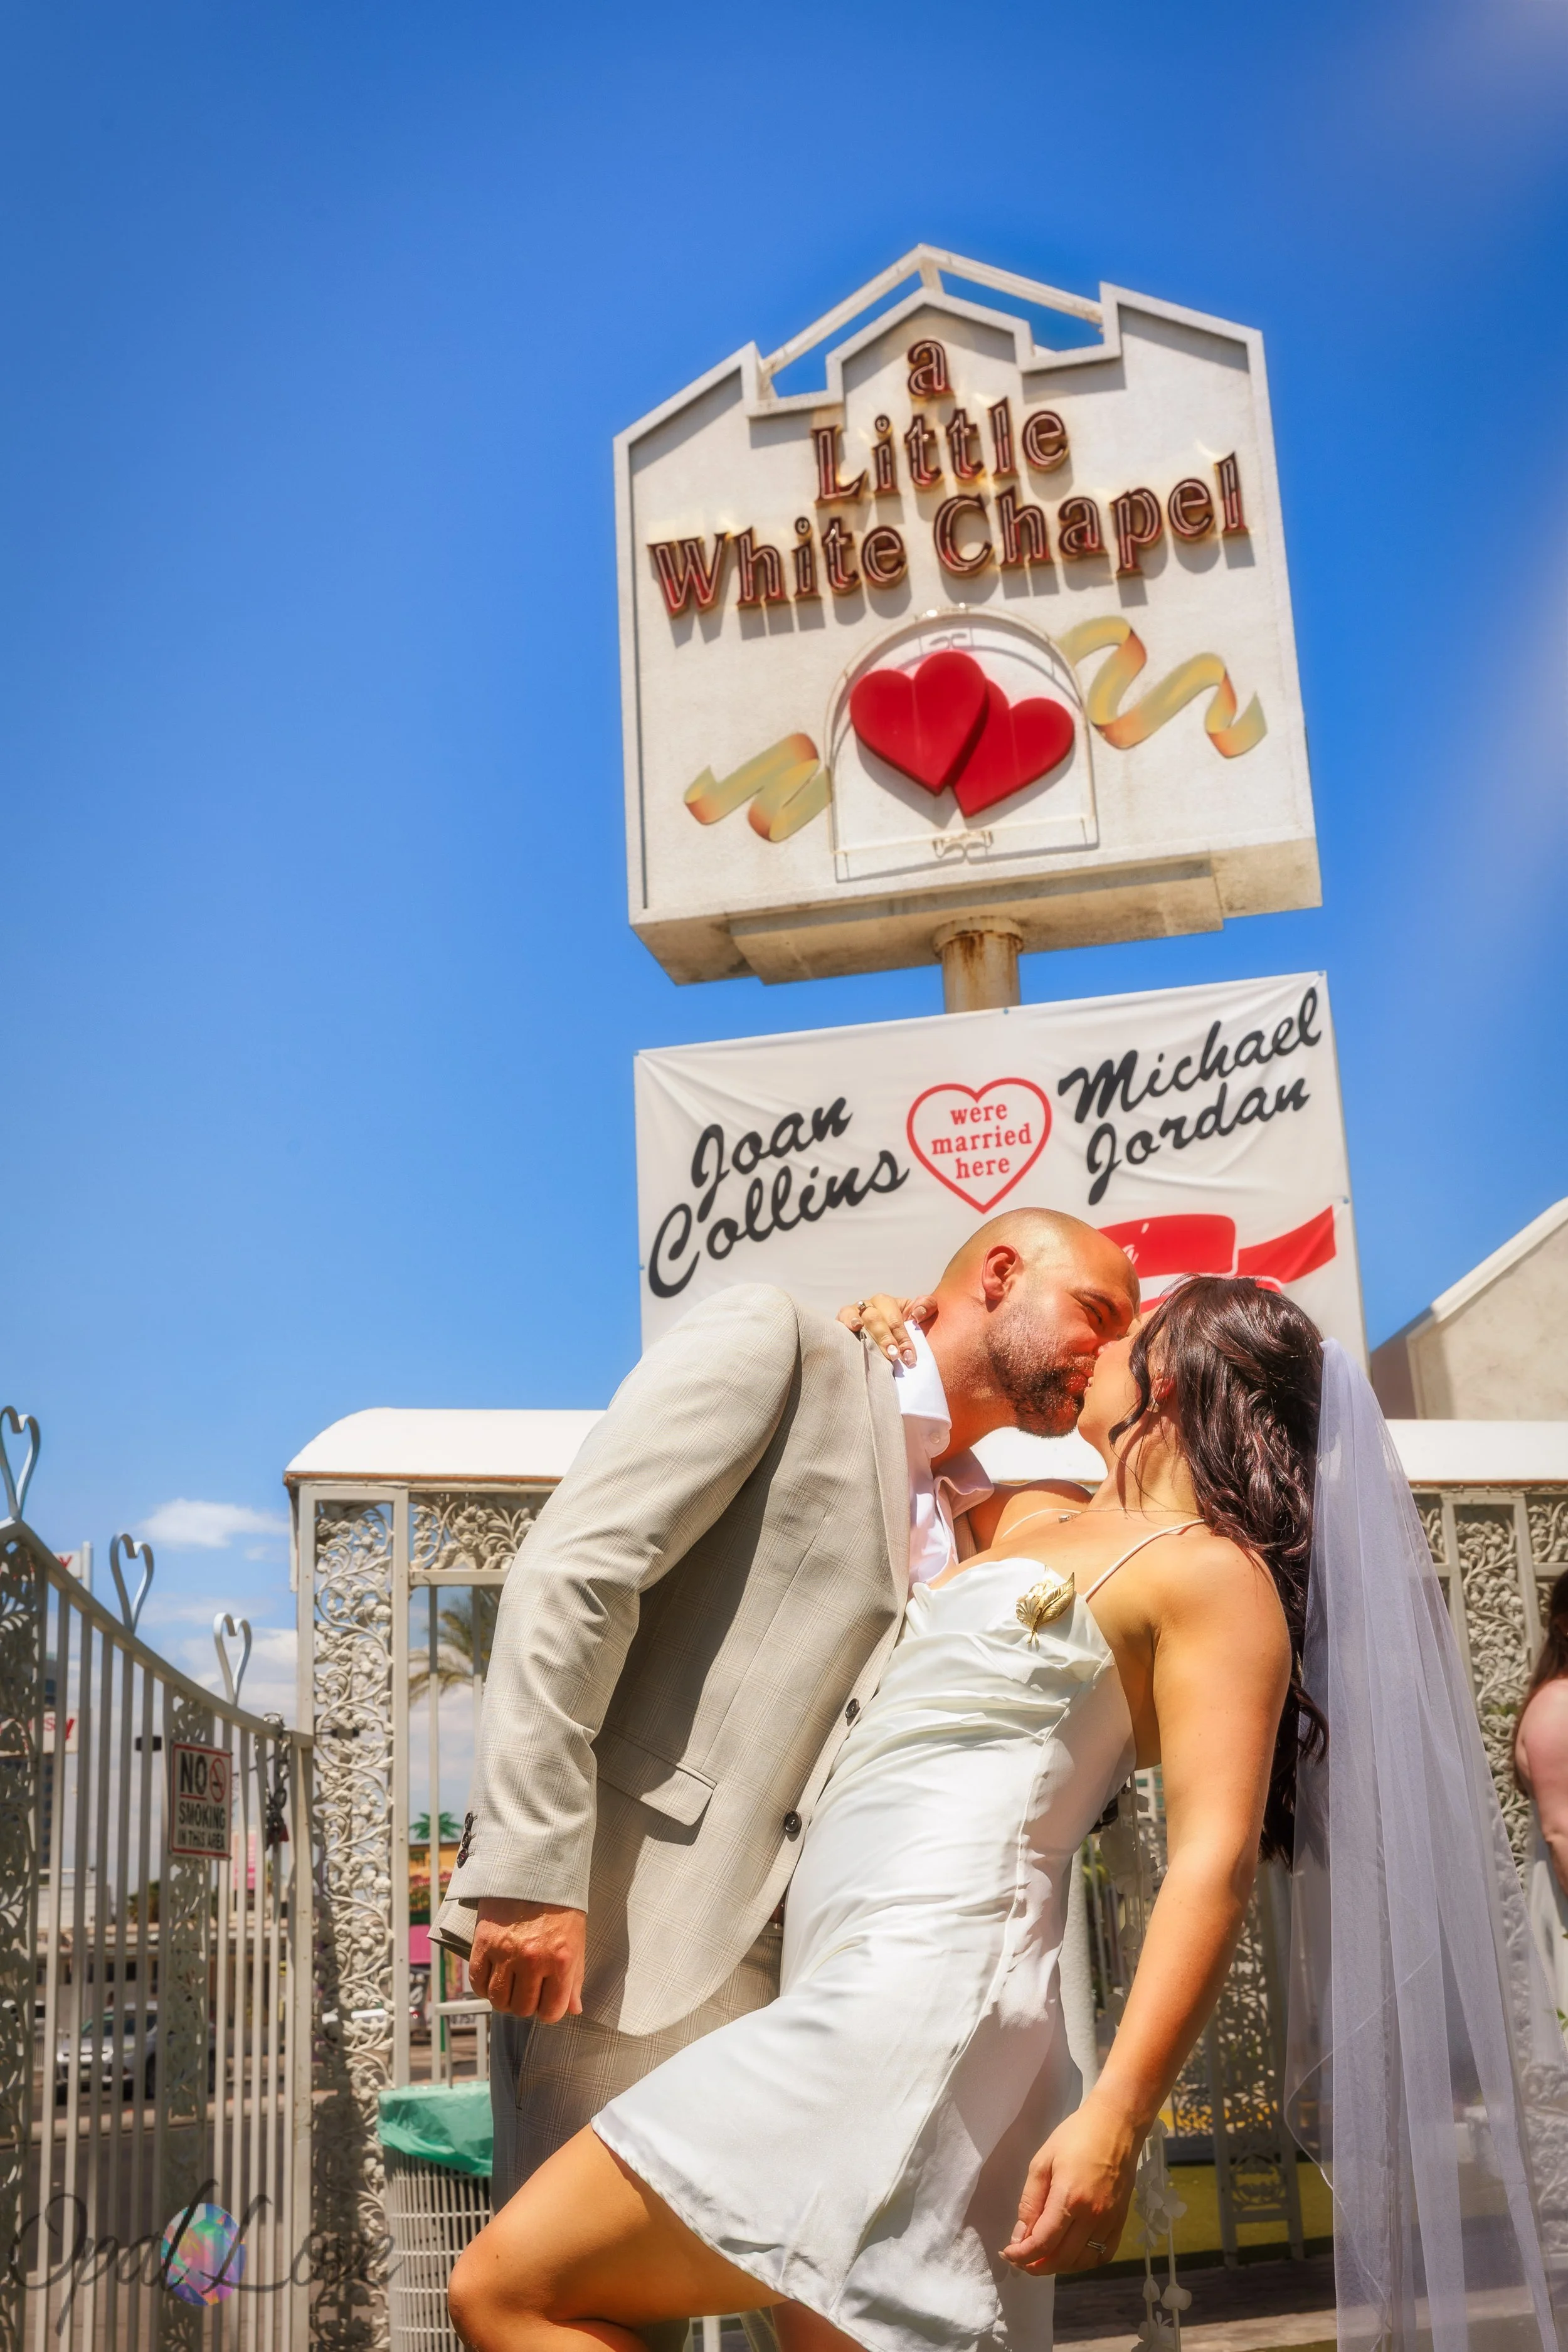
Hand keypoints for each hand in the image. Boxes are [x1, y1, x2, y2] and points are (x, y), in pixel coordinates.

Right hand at [468, 1900, 585, 2021]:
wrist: (532, 1869)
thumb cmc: (559, 1904)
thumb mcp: (576, 1940)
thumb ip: (575, 1978)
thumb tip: (574, 2009)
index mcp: (561, 1960)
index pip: (551, 2011)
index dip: (548, 2011)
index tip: (546, 2003)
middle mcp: (532, 1960)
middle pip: (522, 2009)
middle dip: (526, 2005)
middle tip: (528, 1991)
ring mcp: (505, 1953)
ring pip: (498, 2001)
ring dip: (504, 1999)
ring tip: (510, 1986)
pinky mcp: (483, 1944)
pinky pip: (478, 1983)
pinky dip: (484, 1988)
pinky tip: (493, 1979)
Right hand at [836, 1293, 936, 1367]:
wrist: (879, 1335)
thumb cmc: (897, 1328)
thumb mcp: (914, 1315)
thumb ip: (925, 1307)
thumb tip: (918, 1312)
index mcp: (887, 1303)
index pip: (896, 1321)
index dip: (904, 1339)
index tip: (909, 1357)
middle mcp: (870, 1304)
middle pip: (878, 1319)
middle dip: (887, 1339)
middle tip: (894, 1356)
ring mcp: (855, 1310)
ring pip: (862, 1317)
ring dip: (871, 1335)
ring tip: (877, 1350)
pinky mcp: (842, 1317)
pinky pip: (844, 1315)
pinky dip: (849, 1320)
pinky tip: (855, 1328)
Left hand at [1001, 2095, 1140, 2275]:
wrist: (1116, 2125)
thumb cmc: (1075, 2136)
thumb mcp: (1042, 2162)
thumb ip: (1030, 2202)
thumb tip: (1020, 2236)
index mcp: (1069, 2198)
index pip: (1043, 2242)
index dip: (1022, 2255)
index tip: (1007, 2254)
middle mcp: (1092, 2216)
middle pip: (1062, 2258)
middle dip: (1036, 2265)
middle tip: (1021, 2259)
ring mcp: (1110, 2221)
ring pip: (1082, 2262)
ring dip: (1059, 2266)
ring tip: (1041, 2258)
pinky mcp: (1121, 2221)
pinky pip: (1102, 2255)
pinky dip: (1083, 2262)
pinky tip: (1070, 2253)